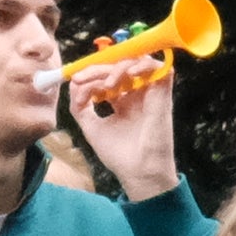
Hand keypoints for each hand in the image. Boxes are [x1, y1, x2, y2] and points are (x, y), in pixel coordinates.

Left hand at [67, 62, 180, 200]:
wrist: (138, 172)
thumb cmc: (119, 155)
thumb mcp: (92, 128)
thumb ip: (80, 107)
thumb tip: (73, 84)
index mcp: (122, 102)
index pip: (106, 77)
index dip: (90, 76)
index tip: (75, 84)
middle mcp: (136, 95)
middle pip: (117, 68)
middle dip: (96, 69)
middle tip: (81, 78)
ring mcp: (149, 93)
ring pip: (134, 63)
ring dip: (117, 67)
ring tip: (106, 83)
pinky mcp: (162, 93)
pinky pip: (156, 66)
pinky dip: (142, 64)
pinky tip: (129, 74)